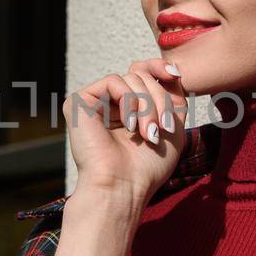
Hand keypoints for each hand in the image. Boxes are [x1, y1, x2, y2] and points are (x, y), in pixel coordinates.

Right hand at [63, 58, 188, 206]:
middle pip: (142, 75)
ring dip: (147, 106)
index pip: (144, 73)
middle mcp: (110, 103)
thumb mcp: (172, 127)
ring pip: (131, 77)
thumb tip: (173, 68)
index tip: (175, 75)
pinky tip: (129, 125)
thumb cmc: (146, 167)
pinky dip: (128, 100)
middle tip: (162, 129)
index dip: (159, 68)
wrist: (123, 186)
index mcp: (129, 108)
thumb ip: (173, 97)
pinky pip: (113, 80)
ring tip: (148, 133)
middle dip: (159, 100)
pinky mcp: (79, 102)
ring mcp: (95, 102)